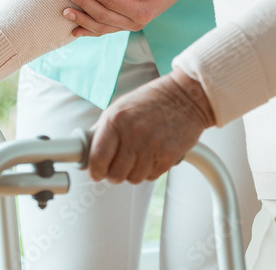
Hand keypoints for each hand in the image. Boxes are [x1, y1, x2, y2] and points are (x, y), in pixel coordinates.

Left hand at [61, 0, 201, 35]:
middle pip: (102, 15)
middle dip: (82, 3)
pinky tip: (74, 30)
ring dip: (81, 19)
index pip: (112, 2)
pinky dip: (88, 31)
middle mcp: (136, 23)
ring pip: (100, 27)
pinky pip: (104, 30)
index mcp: (144, 11)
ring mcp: (129, 26)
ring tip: (63, 10)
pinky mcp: (123, 24)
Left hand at [87, 66, 214, 182]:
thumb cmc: (153, 99)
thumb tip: (88, 147)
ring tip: (139, 155)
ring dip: (133, 172)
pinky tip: (152, 154)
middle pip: (115, 174)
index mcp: (116, 119)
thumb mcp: (122, 106)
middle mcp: (133, 134)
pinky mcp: (168, 156)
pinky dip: (150, 170)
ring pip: (133, 178)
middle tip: (118, 165)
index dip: (95, 170)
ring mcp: (151, 146)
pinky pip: (151, 176)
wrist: (186, 96)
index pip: (97, 158)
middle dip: (114, 173)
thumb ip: (105, 127)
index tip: (96, 172)